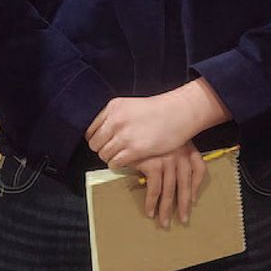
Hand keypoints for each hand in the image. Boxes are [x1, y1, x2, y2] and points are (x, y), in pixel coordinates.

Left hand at [86, 79, 229, 165]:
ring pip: (103, 154)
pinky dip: (117, 164)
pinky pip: (115, 162)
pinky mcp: (135, 149)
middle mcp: (115, 120)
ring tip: (120, 157)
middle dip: (102, 150)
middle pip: (95, 144)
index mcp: (112, 107)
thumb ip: (115, 117)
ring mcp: (124, 135)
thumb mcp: (131, 106)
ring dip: (110, 158)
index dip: (96, 139)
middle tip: (112, 151)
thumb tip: (102, 132)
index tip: (104, 143)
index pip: (91, 130)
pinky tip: (125, 161)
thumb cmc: (158, 110)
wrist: (179, 113)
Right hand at [115, 142, 206, 227]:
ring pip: (170, 191)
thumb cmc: (146, 133)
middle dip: (183, 205)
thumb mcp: (164, 140)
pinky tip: (150, 212)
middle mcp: (179, 155)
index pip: (199, 168)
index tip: (193, 200)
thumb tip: (170, 176)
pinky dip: (152, 203)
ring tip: (164, 223)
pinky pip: (155, 189)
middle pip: (186, 185)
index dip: (197, 186)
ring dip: (166, 209)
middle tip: (182, 220)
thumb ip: (171, 154)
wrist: (132, 124)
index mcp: (186, 148)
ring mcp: (167, 160)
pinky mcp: (154, 165)